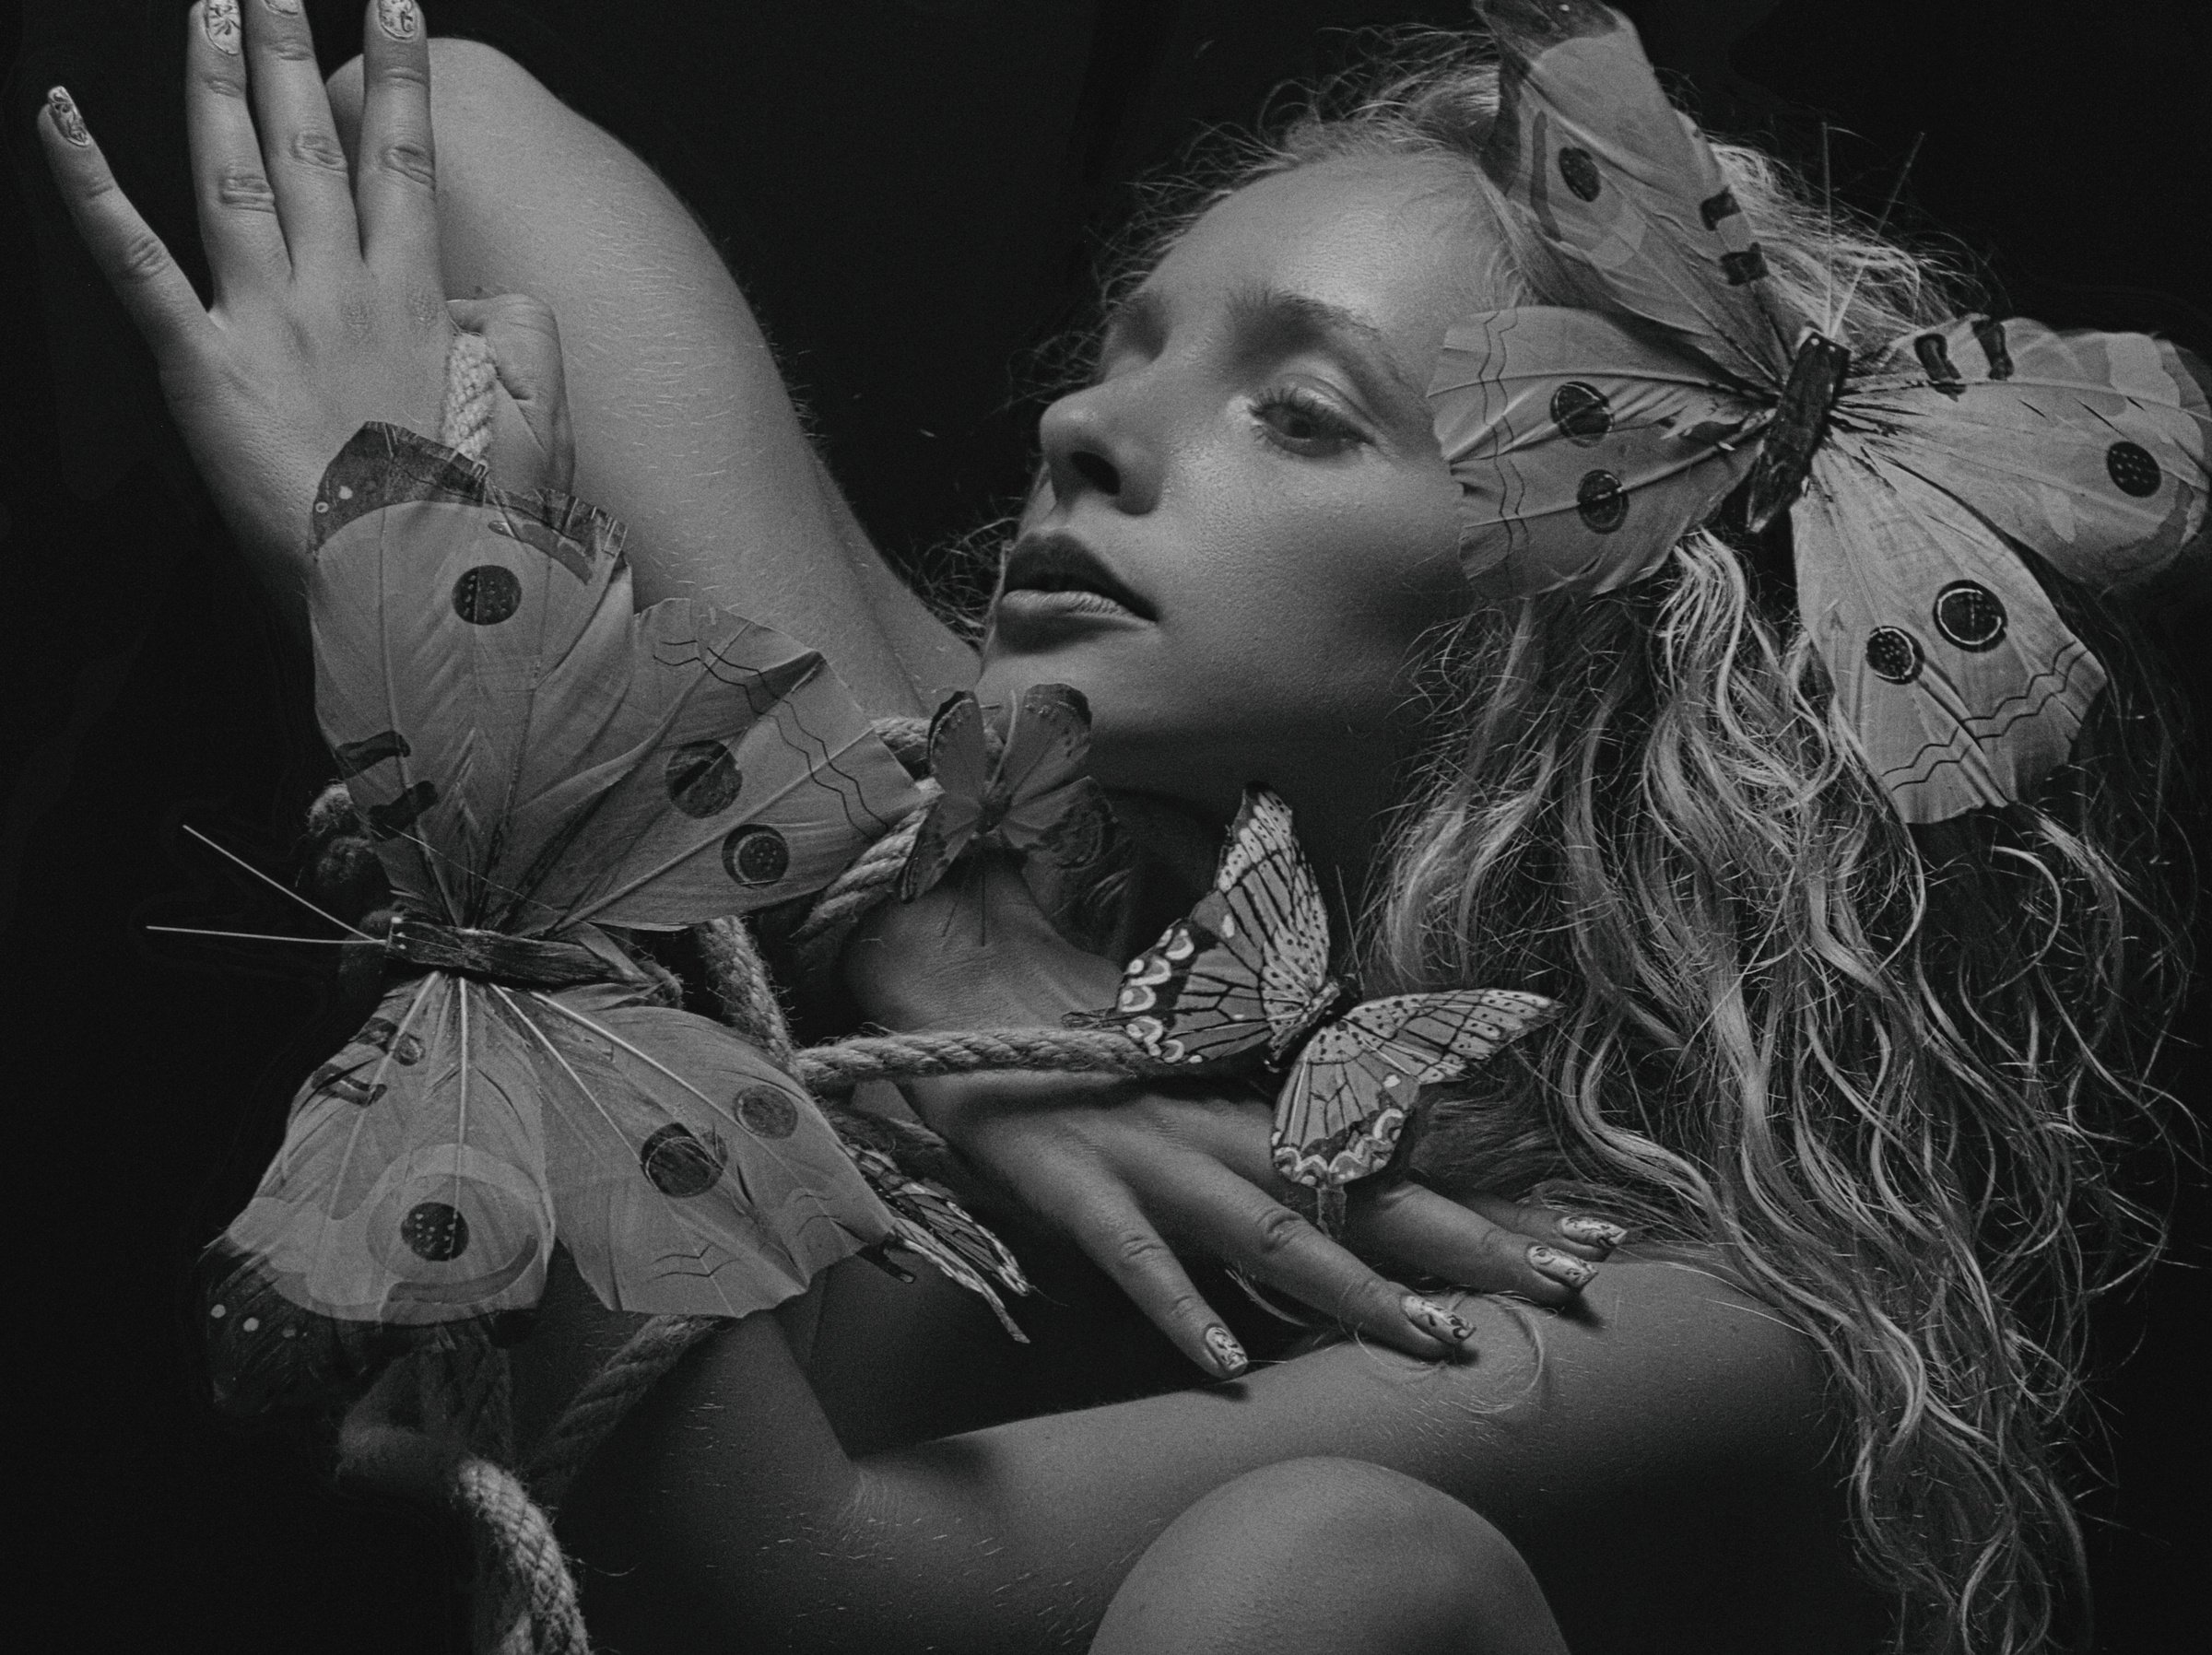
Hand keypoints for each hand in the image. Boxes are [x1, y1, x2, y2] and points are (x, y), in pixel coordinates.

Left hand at [36, 2, 569, 618]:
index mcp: (418, 309)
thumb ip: (517, 341)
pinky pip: (134, 262)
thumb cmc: (475, 533)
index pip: (409, 167)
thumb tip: (475, 297)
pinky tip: (58, 115)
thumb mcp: (535, 428)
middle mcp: (342, 296)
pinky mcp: (202, 369)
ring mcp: (270, 325)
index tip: (396, 14)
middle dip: (294, 58)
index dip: (401, 84)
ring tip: (210, 6)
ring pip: (235, 175)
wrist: (419, 603)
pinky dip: (89, 185)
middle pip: (315, 149)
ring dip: (216, 81)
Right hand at [846, 860, 1619, 1374]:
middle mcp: (1215, 1126)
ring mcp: (1145, 1152)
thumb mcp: (1179, 1083)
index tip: (1584, 1241)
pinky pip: (1129, 1251)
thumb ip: (1260, 1132)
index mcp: (1248, 1105)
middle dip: (1467, 1242)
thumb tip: (1356, 1167)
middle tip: (1572, 1284)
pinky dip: (1178, 1304)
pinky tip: (1229, 1363)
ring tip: (1437, 1339)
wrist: (951, 983)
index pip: (1387, 1160)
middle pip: (1358, 1193)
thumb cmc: (1072, 1046)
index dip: (1485, 1201)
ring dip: (1353, 1287)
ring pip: (1265, 1227)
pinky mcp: (1068, 1178)